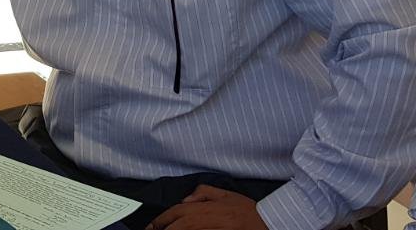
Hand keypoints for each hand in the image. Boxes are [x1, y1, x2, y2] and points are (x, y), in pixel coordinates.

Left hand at [146, 185, 267, 229]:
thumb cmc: (248, 210)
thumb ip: (202, 193)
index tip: (151, 226)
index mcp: (204, 208)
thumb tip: (185, 199)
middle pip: (176, 226)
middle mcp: (204, 220)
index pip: (175, 212)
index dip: (160, 220)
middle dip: (162, 229)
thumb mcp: (225, 194)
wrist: (269, 222)